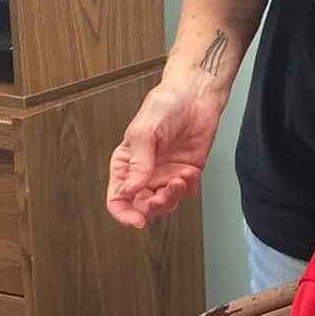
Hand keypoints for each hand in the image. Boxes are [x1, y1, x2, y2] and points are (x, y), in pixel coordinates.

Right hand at [105, 81, 220, 228]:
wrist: (196, 94)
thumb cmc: (166, 104)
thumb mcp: (144, 131)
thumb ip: (138, 163)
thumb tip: (130, 189)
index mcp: (126, 163)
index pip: (117, 197)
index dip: (124, 213)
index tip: (136, 221)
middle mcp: (144, 172)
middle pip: (142, 206)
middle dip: (153, 206)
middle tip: (163, 194)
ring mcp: (166, 174)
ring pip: (165, 204)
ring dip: (172, 197)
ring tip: (180, 179)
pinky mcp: (186, 172)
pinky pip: (186, 193)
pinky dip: (189, 187)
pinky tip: (190, 171)